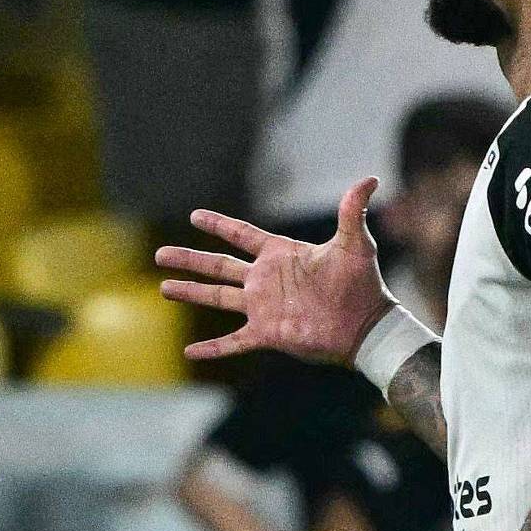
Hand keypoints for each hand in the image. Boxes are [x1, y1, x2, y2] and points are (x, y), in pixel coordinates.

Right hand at [157, 179, 397, 363]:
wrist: (364, 326)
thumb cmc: (361, 285)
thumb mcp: (355, 245)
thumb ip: (353, 211)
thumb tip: (370, 178)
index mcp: (280, 255)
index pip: (242, 235)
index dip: (219, 225)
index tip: (195, 215)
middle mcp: (265, 280)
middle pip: (218, 265)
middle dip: (189, 259)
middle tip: (159, 254)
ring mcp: (262, 307)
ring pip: (217, 297)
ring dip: (190, 292)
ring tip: (164, 287)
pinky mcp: (266, 333)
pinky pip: (232, 341)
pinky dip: (211, 347)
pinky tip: (189, 352)